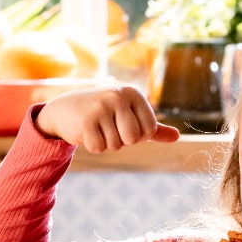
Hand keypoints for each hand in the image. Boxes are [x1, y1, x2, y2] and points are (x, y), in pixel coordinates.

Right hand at [36, 85, 180, 152]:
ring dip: (106, 143)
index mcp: (133, 93)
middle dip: (121, 140)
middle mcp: (118, 96)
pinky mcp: (86, 121)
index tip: (123, 125)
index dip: (137, 135)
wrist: (65, 110)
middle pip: (133, 138)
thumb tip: (177, 137)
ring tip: (96, 127)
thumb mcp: (130, 117)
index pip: (150, 129)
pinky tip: (86, 131)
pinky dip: (93, 146)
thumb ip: (153, 128)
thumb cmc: (104, 114)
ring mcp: (101, 107)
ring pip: (116, 145)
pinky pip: (99, 148)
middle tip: (108, 127)